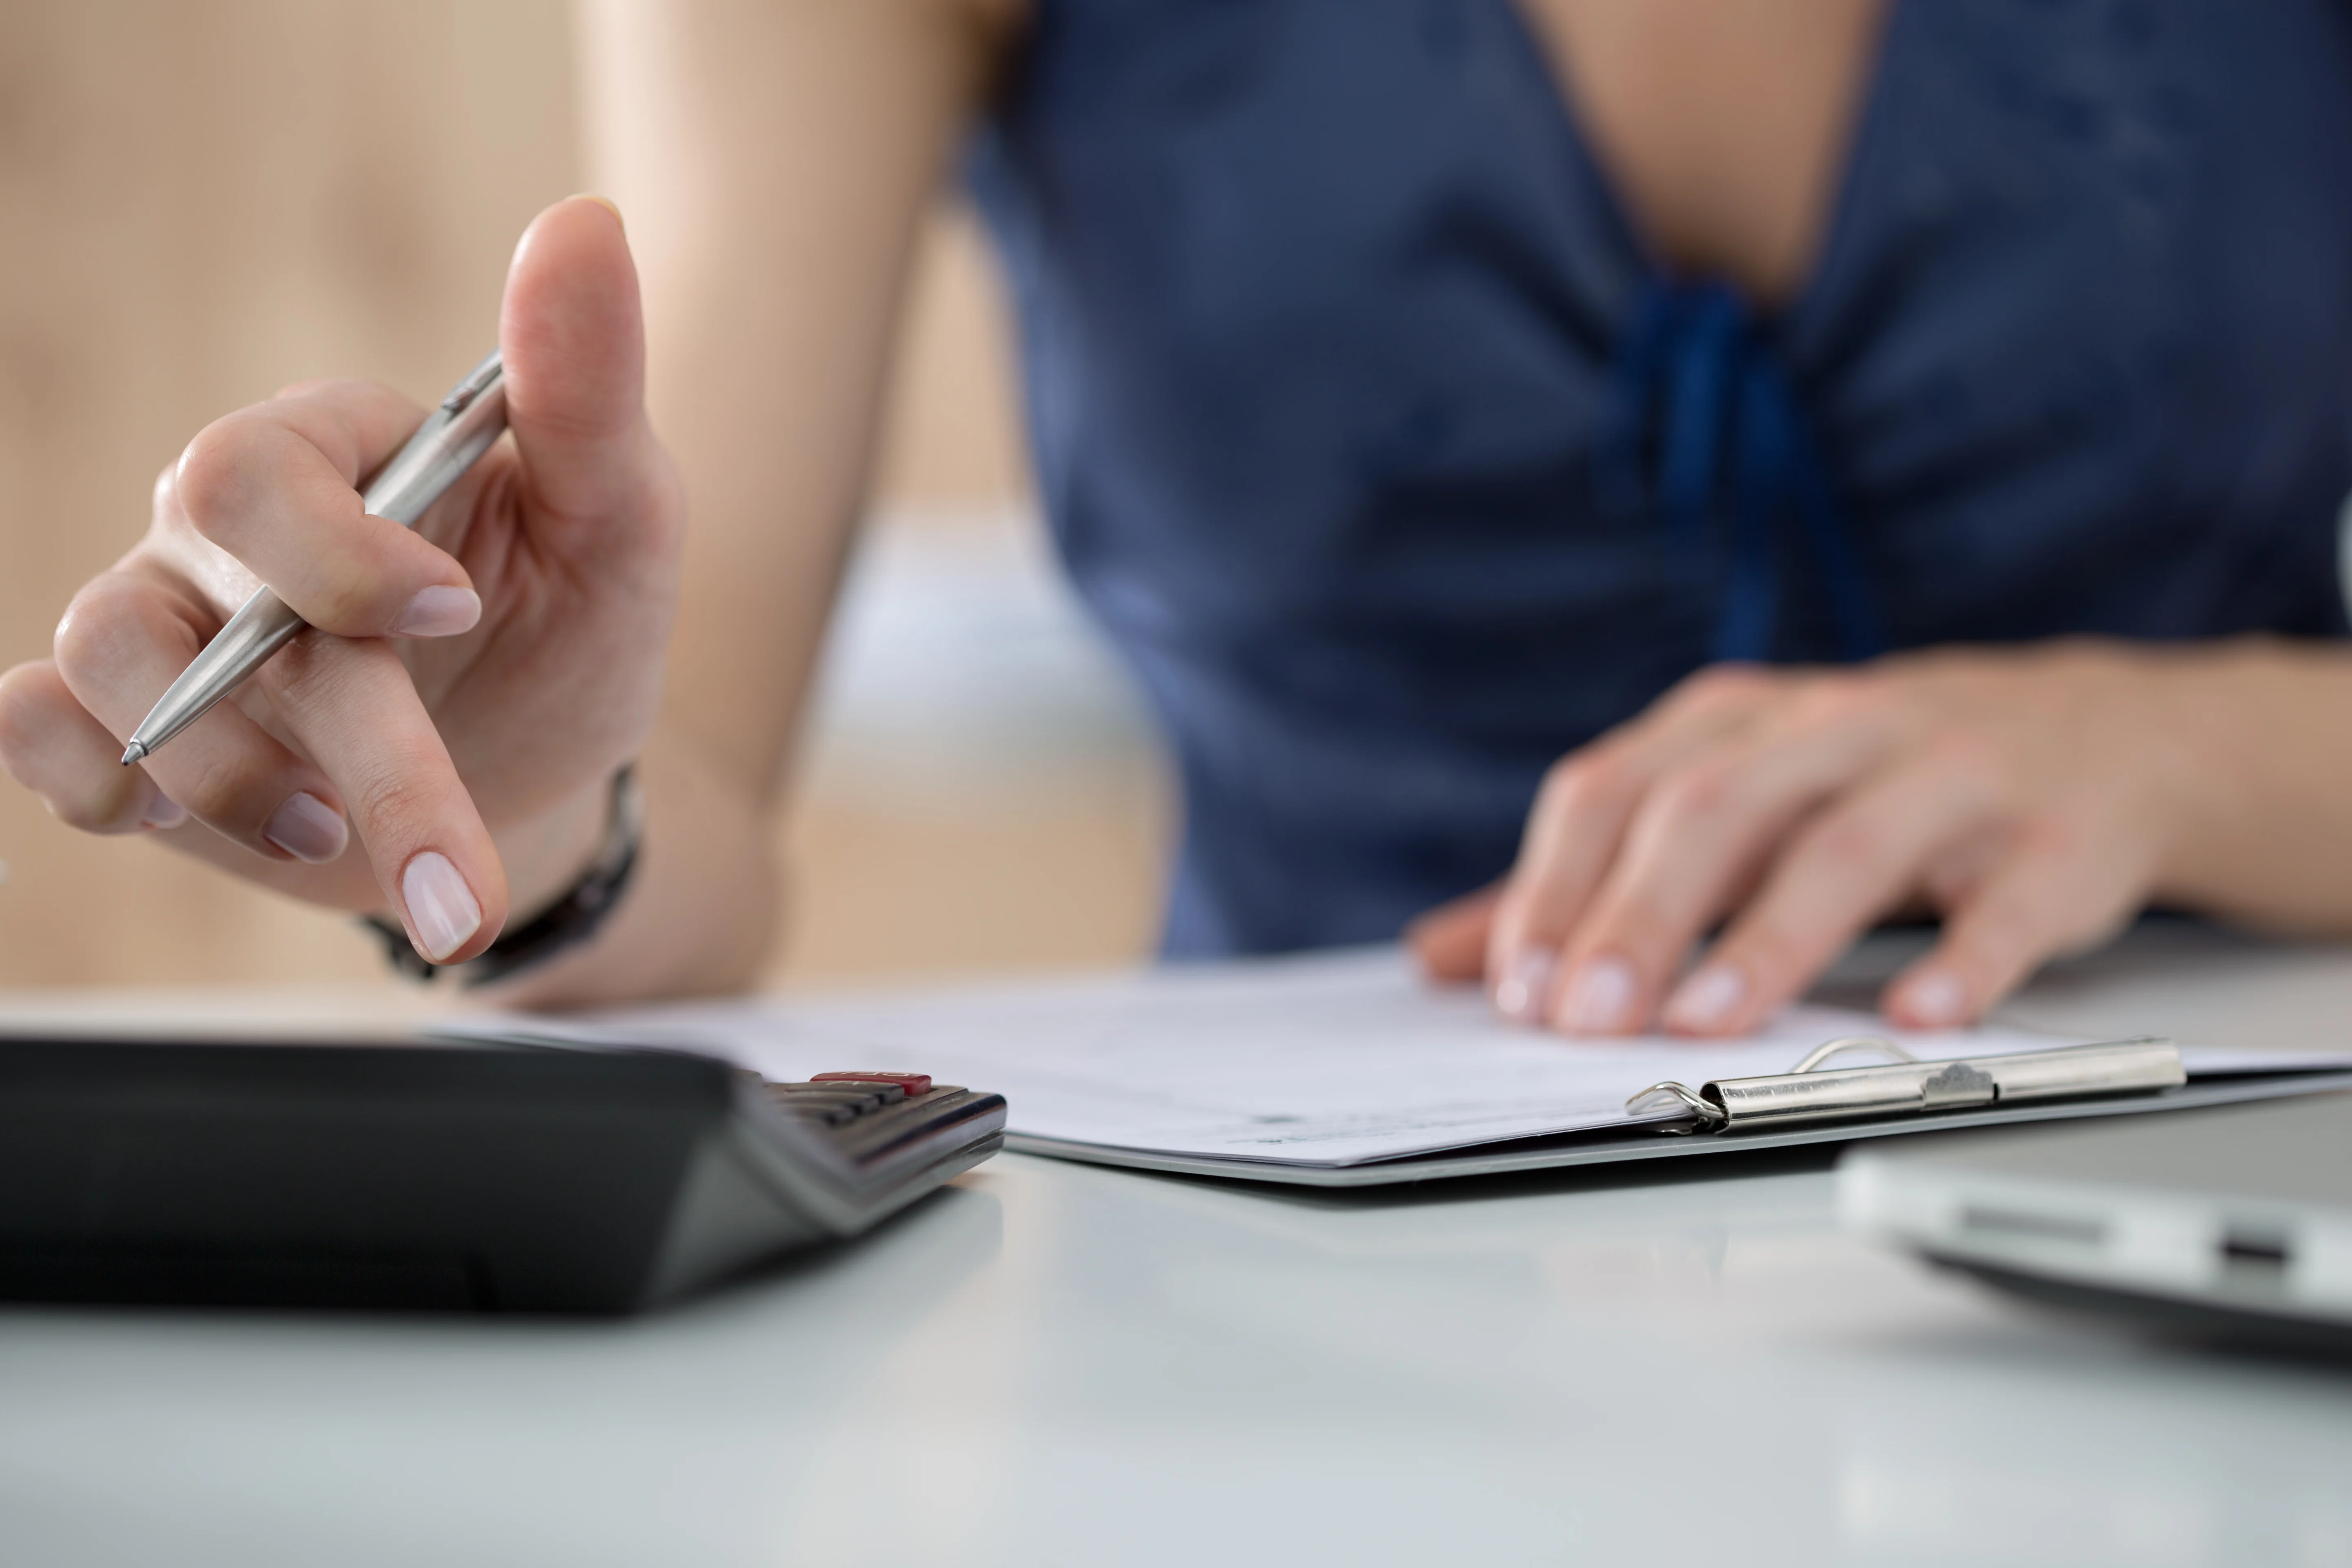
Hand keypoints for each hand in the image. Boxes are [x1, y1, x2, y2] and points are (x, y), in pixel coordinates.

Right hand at [0, 197, 683, 964]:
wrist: (545, 771)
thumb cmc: (575, 625)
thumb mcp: (621, 516)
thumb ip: (587, 389)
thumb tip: (586, 222)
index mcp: (336, 453)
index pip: (258, 472)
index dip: (336, 559)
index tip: (456, 614)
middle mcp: (227, 528)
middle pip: (191, 601)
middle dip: (335, 738)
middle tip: (447, 861)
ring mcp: (168, 624)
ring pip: (104, 667)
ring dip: (223, 779)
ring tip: (334, 833)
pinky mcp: (133, 729)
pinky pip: (40, 732)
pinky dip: (97, 784)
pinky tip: (210, 825)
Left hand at [1409, 643, 2208, 1033]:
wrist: (2104, 733)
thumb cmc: (1873, 780)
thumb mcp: (1731, 797)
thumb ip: (1591, 877)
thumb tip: (1443, 956)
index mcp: (1740, 721)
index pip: (1618, 789)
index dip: (1556, 886)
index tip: (1514, 987)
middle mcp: (1837, 728)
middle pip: (1715, 811)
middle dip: (1638, 915)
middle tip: (1582, 1018)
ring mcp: (1953, 774)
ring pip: (1845, 848)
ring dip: (1769, 940)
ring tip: (1704, 1022)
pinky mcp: (2055, 837)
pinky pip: (2007, 902)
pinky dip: (1963, 960)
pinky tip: (1915, 1020)